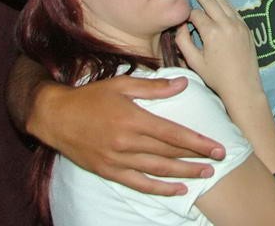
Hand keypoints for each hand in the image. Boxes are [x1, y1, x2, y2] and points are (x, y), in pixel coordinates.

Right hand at [29, 75, 224, 194]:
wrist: (55, 116)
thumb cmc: (91, 96)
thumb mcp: (122, 84)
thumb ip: (154, 87)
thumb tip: (183, 84)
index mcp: (133, 119)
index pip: (173, 134)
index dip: (197, 142)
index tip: (217, 146)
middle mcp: (127, 142)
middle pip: (169, 153)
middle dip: (197, 157)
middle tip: (219, 160)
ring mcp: (117, 160)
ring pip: (158, 170)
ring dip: (184, 174)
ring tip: (205, 175)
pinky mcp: (108, 171)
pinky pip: (138, 183)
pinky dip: (160, 189)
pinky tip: (178, 190)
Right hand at [177, 0, 263, 101]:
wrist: (243, 86)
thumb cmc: (217, 77)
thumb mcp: (194, 61)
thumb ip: (183, 41)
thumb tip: (180, 25)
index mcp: (212, 32)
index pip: (196, 14)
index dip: (186, 13)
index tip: (180, 13)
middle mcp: (227, 24)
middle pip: (210, 1)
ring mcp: (239, 24)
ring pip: (223, 1)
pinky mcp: (246, 27)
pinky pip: (233, 8)